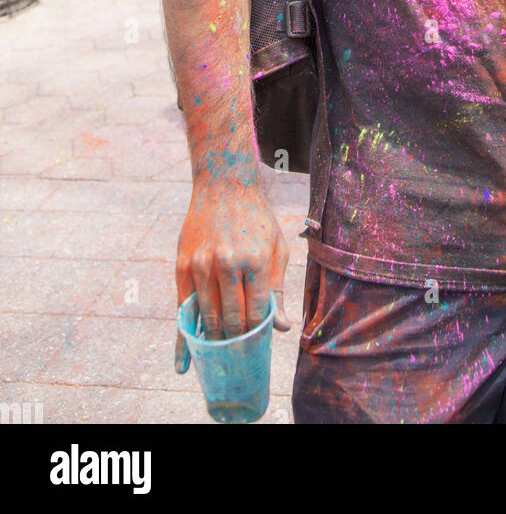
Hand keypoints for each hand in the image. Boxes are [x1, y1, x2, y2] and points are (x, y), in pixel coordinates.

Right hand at [174, 178, 290, 373]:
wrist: (224, 186)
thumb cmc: (256, 220)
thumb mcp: (276, 249)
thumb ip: (276, 290)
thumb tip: (280, 329)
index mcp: (255, 260)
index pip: (255, 313)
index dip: (257, 336)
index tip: (257, 350)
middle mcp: (227, 263)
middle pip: (230, 319)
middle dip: (236, 343)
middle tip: (239, 360)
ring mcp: (201, 265)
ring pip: (207, 317)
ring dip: (214, 341)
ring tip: (220, 358)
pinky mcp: (182, 266)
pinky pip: (183, 310)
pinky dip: (184, 337)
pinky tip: (185, 361)